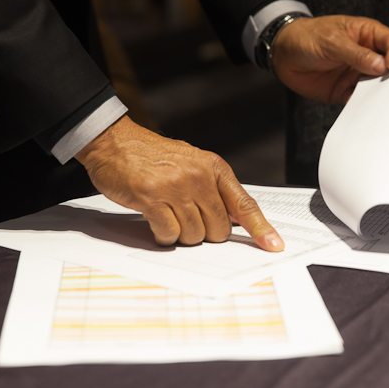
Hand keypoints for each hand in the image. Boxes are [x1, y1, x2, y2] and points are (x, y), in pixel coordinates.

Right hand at [76, 115, 283, 250]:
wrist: (114, 141)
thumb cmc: (152, 156)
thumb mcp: (191, 163)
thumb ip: (213, 189)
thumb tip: (234, 220)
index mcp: (213, 168)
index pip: (244, 204)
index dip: (260, 229)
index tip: (274, 246)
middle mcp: (199, 176)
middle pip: (218, 230)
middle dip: (203, 233)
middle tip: (185, 217)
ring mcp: (176, 187)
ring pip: (193, 236)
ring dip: (180, 234)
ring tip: (167, 213)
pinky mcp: (152, 198)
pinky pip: (168, 235)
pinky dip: (162, 235)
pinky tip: (154, 219)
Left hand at [270, 15, 388, 103]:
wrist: (283, 55)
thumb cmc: (307, 37)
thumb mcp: (332, 41)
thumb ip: (356, 54)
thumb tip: (381, 66)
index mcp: (367, 35)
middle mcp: (366, 55)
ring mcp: (356, 74)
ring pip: (377, 85)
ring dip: (379, 93)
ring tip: (380, 100)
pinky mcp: (345, 91)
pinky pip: (359, 99)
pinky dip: (364, 105)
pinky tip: (364, 109)